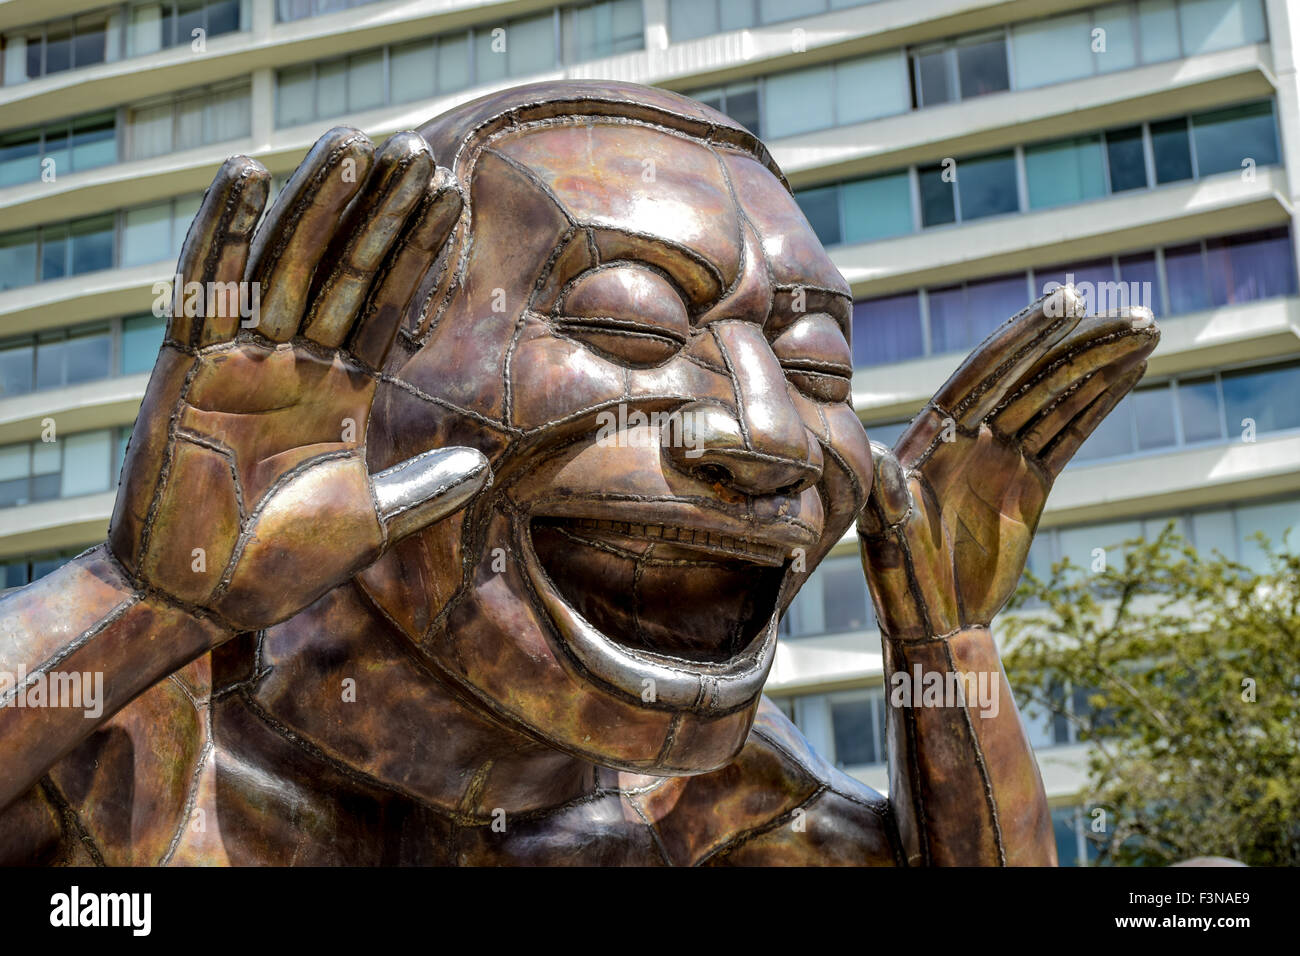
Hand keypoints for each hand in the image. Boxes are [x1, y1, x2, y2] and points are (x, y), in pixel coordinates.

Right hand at [109, 128, 487, 631]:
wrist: (204, 603)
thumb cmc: (281, 567)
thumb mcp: (371, 525)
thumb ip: (423, 491)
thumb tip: (481, 467)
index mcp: (339, 391)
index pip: (387, 303)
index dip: (416, 249)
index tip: (448, 193)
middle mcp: (295, 363)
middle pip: (342, 269)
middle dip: (376, 210)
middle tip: (411, 146)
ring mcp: (242, 360)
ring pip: (285, 265)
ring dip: (317, 203)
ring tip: (353, 144)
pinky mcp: (186, 367)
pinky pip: (205, 289)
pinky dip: (223, 232)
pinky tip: (248, 175)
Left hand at [858, 287, 1158, 640]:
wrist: (934, 619)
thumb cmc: (899, 577)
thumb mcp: (886, 535)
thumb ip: (886, 495)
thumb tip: (874, 454)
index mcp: (934, 433)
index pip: (986, 373)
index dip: (1025, 337)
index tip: (1067, 303)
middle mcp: (970, 433)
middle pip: (1033, 376)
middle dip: (1082, 344)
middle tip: (1134, 314)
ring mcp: (1003, 455)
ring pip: (1059, 398)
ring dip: (1101, 364)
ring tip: (1148, 330)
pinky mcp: (1030, 481)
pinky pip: (1071, 433)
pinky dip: (1100, 402)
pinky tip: (1130, 371)